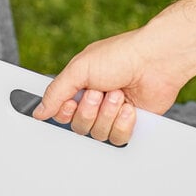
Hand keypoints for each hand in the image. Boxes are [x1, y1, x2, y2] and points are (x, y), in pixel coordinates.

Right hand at [32, 23, 189, 145]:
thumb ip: (55, 92)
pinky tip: (130, 107)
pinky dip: (123, 123)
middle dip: (90, 110)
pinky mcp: (129, 123)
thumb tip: (38, 112)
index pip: (61, 114)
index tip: (73, 100)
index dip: (66, 112)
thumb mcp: (79, 69)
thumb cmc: (121, 56)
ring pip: (98, 134)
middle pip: (79, 127)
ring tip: (119, 94)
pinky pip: (117, 139)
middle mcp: (94, 103)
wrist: (156, 61)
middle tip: (100, 92)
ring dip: (108, 114)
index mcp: (80, 88)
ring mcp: (112, 114)